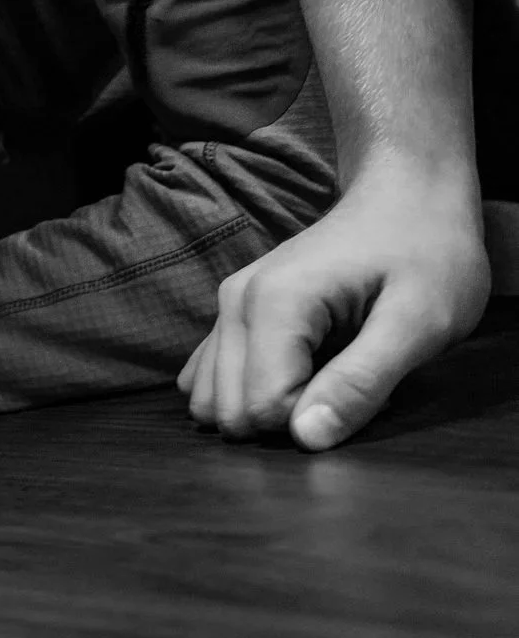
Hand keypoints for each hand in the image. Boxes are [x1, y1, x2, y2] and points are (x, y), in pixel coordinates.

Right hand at [177, 163, 488, 448]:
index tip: (366, 386)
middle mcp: (235, 302)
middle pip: (232, 408)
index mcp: (275, 303)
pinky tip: (300, 374)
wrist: (408, 198)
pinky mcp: (233, 312)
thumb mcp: (419, 323)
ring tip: (329, 377)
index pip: (264, 406)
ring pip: (214, 399)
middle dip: (291, 420)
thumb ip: (362, 382)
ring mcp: (228, 305)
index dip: (321, 418)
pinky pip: (210, 377)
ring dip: (270, 409)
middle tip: (352, 383)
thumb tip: (306, 439)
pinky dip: (251, 392)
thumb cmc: (426, 254)